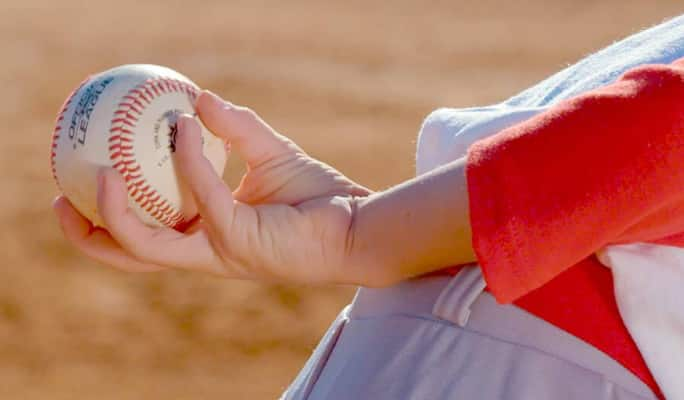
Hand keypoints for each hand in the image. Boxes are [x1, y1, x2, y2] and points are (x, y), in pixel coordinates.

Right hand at [54, 91, 371, 284]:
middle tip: (61, 199)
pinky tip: (184, 126)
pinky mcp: (241, 241)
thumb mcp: (268, 153)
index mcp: (207, 235)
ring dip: (118, 211)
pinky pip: (204, 197)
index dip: (108, 221)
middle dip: (91, 237)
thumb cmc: (317, 196)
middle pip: (132, 257)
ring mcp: (222, 251)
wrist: (358, 221)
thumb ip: (234, 127)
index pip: (147, 236)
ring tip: (100, 170)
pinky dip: (190, 161)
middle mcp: (208, 250)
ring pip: (150, 245)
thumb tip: (197, 96)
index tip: (84, 184)